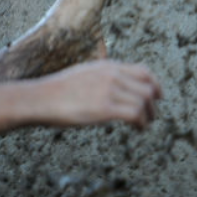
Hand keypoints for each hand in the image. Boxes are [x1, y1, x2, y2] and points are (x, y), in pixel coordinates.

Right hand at [33, 61, 161, 129]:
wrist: (39, 98)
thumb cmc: (56, 91)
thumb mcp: (84, 74)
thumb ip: (102, 77)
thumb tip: (113, 87)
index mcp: (108, 66)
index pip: (144, 71)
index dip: (155, 84)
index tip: (157, 96)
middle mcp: (113, 75)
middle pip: (148, 87)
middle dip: (153, 103)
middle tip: (152, 115)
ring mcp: (109, 90)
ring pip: (144, 101)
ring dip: (149, 115)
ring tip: (144, 124)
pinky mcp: (105, 108)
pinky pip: (135, 113)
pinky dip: (142, 122)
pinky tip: (138, 129)